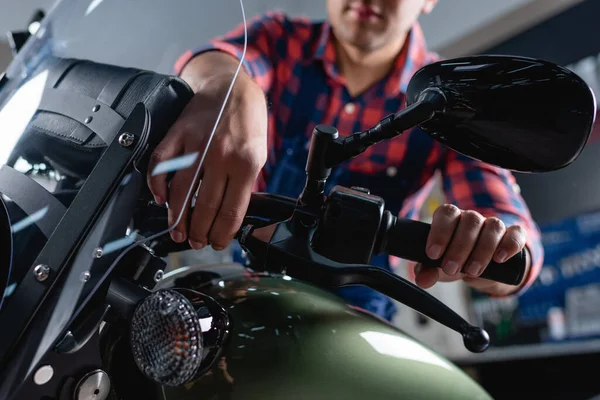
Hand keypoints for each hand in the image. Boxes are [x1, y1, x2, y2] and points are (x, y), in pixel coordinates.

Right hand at [148, 71, 266, 250]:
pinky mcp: (178, 133)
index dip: (222, 233)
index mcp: (246, 163)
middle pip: (205, 205)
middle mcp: (221, 155)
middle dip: (199, 231)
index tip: (217, 243)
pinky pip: (161, 164)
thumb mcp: (257, 154)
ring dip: (178, 217)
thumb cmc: (246, 122)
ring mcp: (197, 143)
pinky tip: (161, 199)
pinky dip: (157, 185)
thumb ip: (243, 183)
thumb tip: (227, 216)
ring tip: (178, 231)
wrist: (231, 86)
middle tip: (195, 241)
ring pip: (181, 190)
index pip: (231, 210)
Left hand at [414, 204, 529, 295]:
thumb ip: (429, 271)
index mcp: (452, 219)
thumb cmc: (458, 262)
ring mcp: (494, 226)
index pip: (446, 213)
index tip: (433, 254)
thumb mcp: (441, 268)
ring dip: (482, 250)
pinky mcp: (514, 236)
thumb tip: (422, 279)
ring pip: (493, 226)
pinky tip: (500, 258)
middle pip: (470, 221)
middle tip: (451, 269)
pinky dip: (509, 244)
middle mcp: (473, 219)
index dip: (440, 232)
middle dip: (459, 247)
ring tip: (472, 271)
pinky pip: (516, 234)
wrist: (484, 270)